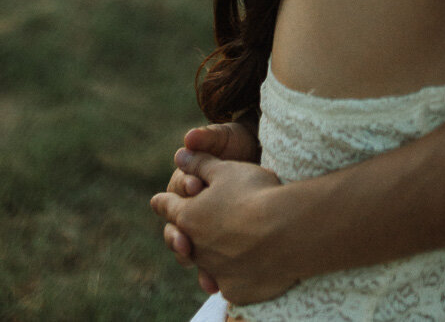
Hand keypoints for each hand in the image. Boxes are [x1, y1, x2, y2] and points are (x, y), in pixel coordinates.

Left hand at [151, 152, 292, 305]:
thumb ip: (200, 163)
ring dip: (206, 256)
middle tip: (182, 233)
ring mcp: (215, 271)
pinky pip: (228, 283)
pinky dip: (230, 275)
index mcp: (188, 216)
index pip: (167, 206)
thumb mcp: (225, 170)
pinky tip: (241, 268)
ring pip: (203, 264)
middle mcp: (196, 247)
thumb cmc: (254, 194)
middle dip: (179, 234)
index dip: (163, 201)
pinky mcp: (235, 289)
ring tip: (214, 252)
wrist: (286, 231)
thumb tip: (180, 154)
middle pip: (180, 240)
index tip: (158, 201)